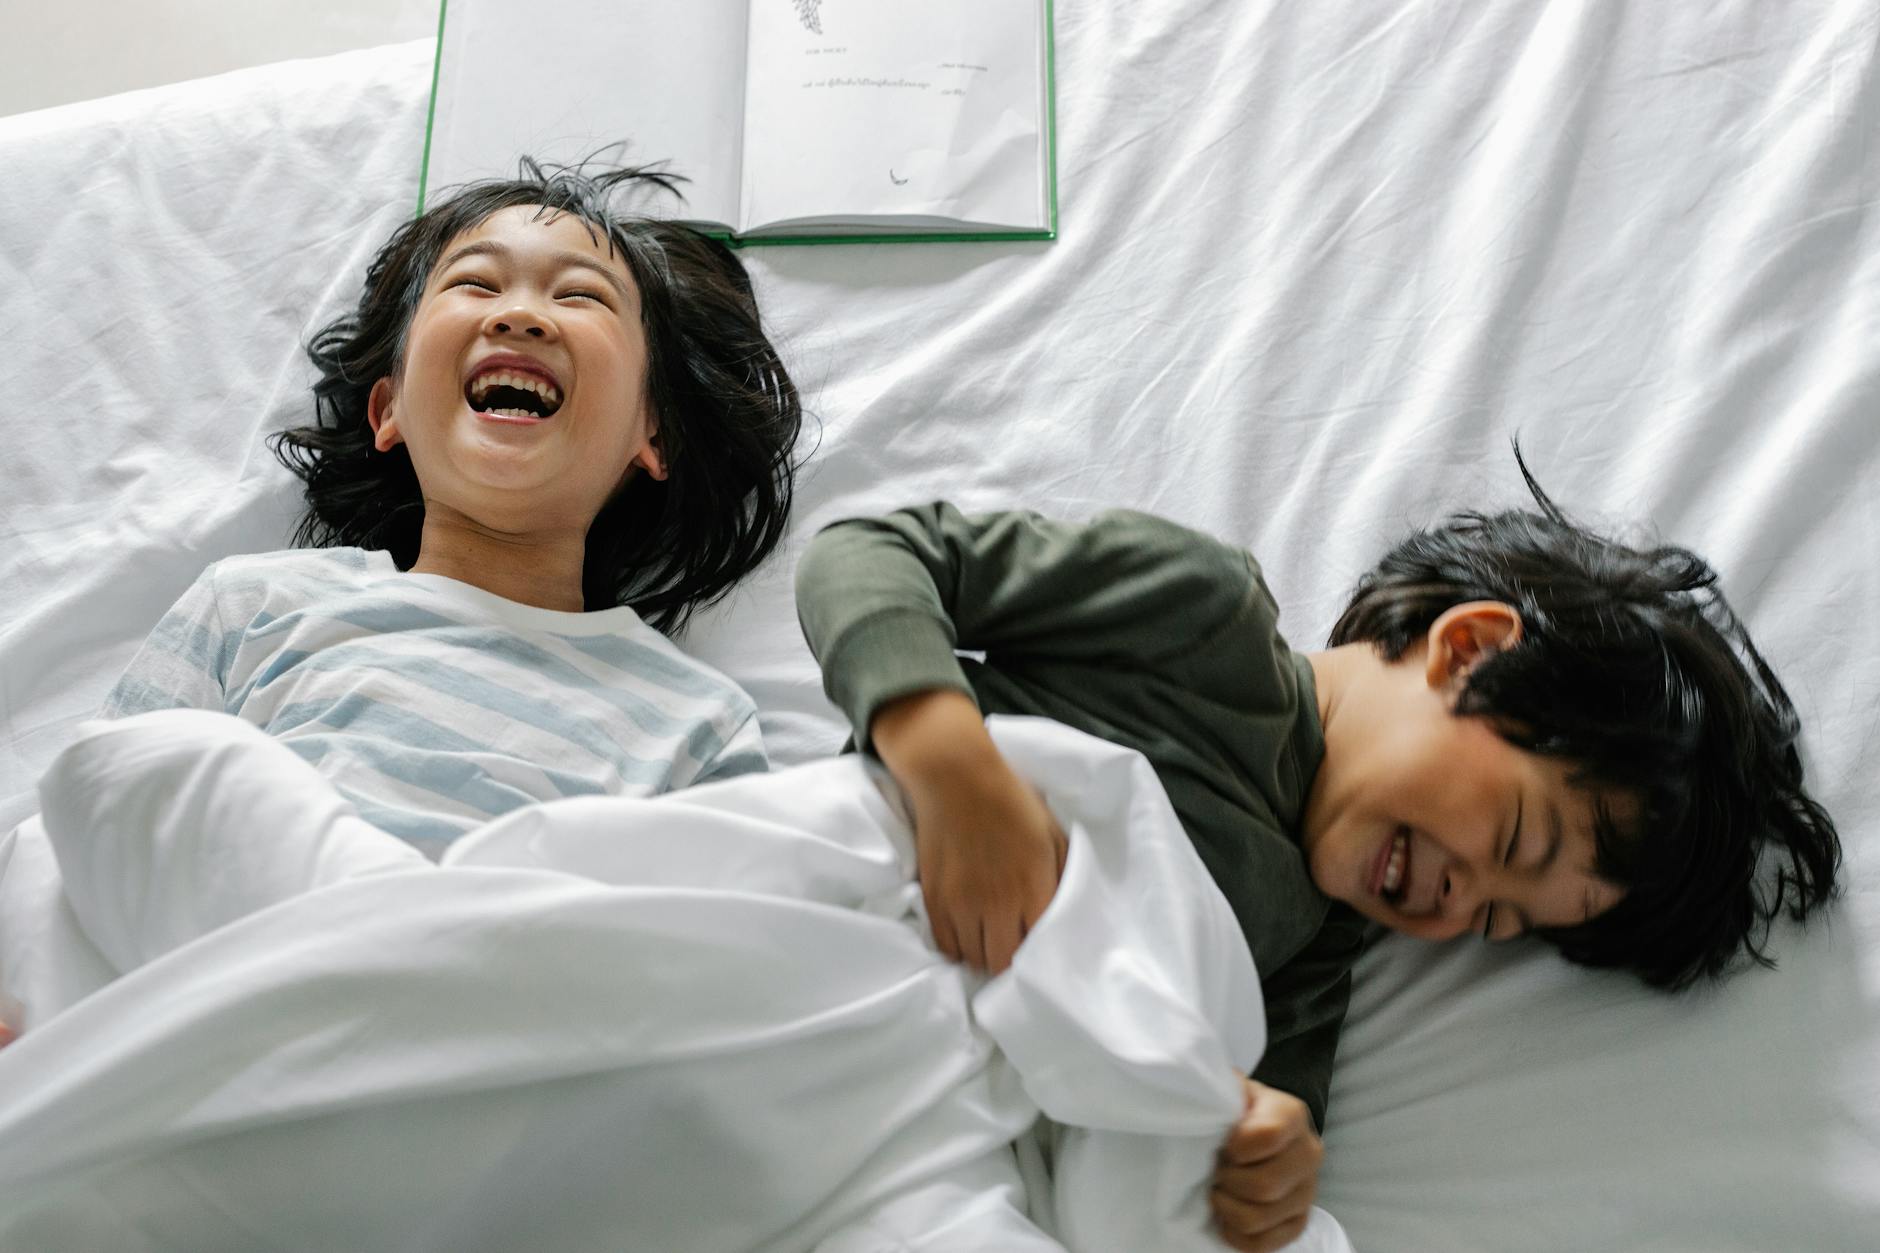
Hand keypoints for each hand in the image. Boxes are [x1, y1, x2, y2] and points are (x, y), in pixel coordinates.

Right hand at [870, 690, 1067, 972]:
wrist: (956, 776)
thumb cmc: (1011, 801)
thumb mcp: (1053, 834)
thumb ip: (1065, 876)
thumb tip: (1069, 910)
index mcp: (1032, 886)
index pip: (1038, 949)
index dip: (1041, 954)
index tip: (1041, 948)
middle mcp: (997, 903)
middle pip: (1003, 963)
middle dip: (1011, 960)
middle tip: (1015, 947)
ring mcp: (961, 904)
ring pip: (974, 959)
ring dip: (984, 955)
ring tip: (991, 940)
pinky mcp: (934, 899)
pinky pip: (946, 946)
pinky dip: (959, 947)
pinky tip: (968, 934)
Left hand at [1211, 1076, 1322, 1251]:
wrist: (1254, 1130)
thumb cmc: (1236, 1109)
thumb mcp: (1230, 1088)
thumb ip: (1223, 1086)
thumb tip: (1203, 1093)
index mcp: (1292, 1114)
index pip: (1267, 1136)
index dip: (1235, 1146)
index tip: (1222, 1144)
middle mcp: (1309, 1154)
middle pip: (1265, 1186)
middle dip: (1227, 1180)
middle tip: (1215, 1169)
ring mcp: (1307, 1192)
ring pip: (1259, 1219)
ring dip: (1227, 1207)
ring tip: (1219, 1189)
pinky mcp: (1297, 1222)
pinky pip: (1262, 1245)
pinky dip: (1236, 1234)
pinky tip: (1227, 1214)